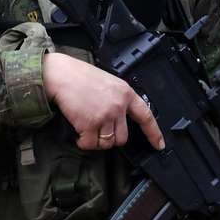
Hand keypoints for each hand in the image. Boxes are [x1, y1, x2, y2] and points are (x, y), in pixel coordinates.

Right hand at [42, 52, 164, 151]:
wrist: (61, 74)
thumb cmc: (80, 76)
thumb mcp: (109, 82)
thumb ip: (119, 98)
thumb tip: (121, 117)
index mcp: (126, 93)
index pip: (146, 116)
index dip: (154, 133)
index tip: (159, 145)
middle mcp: (118, 106)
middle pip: (122, 137)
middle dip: (111, 138)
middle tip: (99, 130)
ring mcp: (104, 115)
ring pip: (107, 143)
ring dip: (96, 141)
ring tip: (88, 130)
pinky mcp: (89, 124)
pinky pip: (90, 144)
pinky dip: (83, 142)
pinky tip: (79, 134)